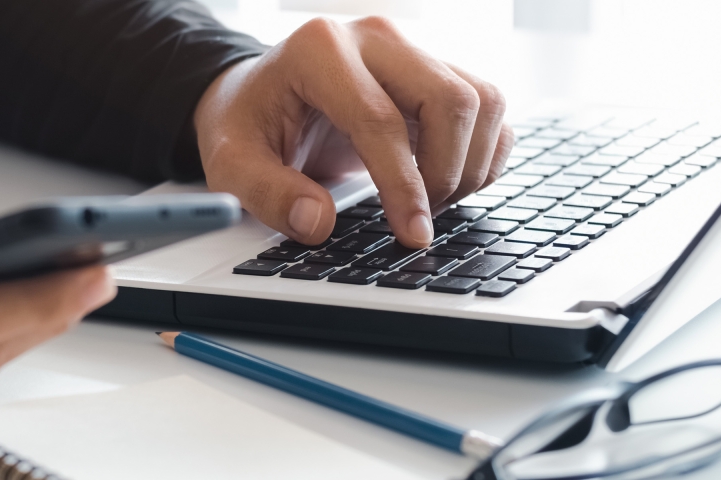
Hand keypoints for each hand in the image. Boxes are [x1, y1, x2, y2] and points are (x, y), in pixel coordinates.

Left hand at [194, 17, 512, 247]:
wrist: (258, 96)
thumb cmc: (247, 124)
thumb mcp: (231, 164)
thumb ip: (267, 194)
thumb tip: (317, 221)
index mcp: (319, 50)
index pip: (381, 120)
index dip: (404, 186)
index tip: (412, 234)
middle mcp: (374, 38)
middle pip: (451, 101)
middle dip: (446, 174)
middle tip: (418, 222)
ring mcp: (411, 50)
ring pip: (483, 101)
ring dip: (470, 165)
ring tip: (430, 204)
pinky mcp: (435, 69)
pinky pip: (489, 108)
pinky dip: (483, 153)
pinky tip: (446, 182)